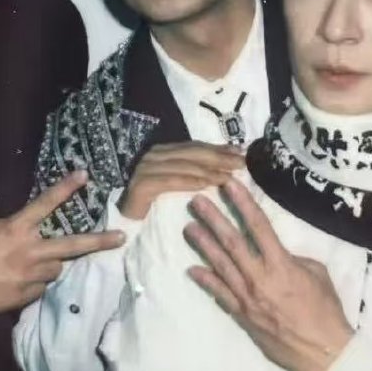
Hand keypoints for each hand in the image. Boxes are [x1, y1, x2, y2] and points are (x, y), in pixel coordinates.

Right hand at [0, 170, 124, 315]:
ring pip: (56, 269)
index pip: (45, 204)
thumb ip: (4, 225)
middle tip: (121, 237)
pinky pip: (39, 289)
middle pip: (72, 245)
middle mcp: (29, 252)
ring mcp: (29, 277)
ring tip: (32, 265)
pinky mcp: (24, 297)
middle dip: (99, 241)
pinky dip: (34, 285)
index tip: (84, 175)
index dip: (65, 188)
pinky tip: (17, 283)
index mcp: (15, 228)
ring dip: (50, 265)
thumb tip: (15, 228)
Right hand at [117, 141, 246, 220]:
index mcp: (165, 150)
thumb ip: (202, 168)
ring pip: (183, 166)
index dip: (220, 149)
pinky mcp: (141, 185)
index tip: (242, 153)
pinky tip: (206, 185)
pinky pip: (170, 181)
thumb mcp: (185, 182)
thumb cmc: (160, 204)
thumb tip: (234, 153)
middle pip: (192, 153)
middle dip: (219, 158)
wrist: (129, 224)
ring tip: (228, 176)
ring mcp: (145, 168)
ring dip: (208, 170)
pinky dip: (189, 182)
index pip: (196, 146)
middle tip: (241, 163)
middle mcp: (154, 154)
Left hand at [184, 179, 353, 370]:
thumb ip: (294, 259)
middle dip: (213, 219)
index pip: (258, 226)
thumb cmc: (325, 310)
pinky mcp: (242, 315)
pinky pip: (220, 294)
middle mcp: (260, 277)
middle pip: (232, 242)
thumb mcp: (317, 274)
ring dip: (203, 245)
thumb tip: (279, 253)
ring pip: (220, 265)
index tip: (229, 185)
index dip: (243, 203)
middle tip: (196, 202)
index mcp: (281, 264)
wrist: (321, 351)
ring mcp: (248, 297)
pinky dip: (206, 281)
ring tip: (188, 228)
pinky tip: (192, 269)